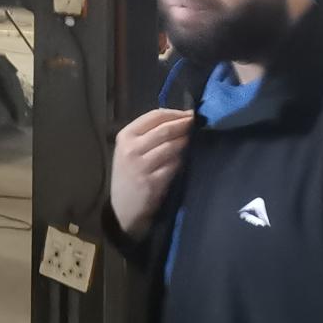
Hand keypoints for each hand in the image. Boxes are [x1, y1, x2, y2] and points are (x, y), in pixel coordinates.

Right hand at [110, 108, 193, 240]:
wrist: (122, 208)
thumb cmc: (128, 175)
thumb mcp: (129, 150)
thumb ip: (147, 135)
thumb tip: (178, 120)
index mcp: (125, 136)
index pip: (153, 116)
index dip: (175, 113)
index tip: (190, 113)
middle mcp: (132, 148)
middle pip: (164, 130)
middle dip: (184, 124)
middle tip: (199, 122)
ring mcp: (142, 166)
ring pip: (171, 147)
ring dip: (186, 141)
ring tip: (197, 138)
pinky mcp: (153, 182)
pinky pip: (174, 166)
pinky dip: (183, 160)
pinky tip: (189, 158)